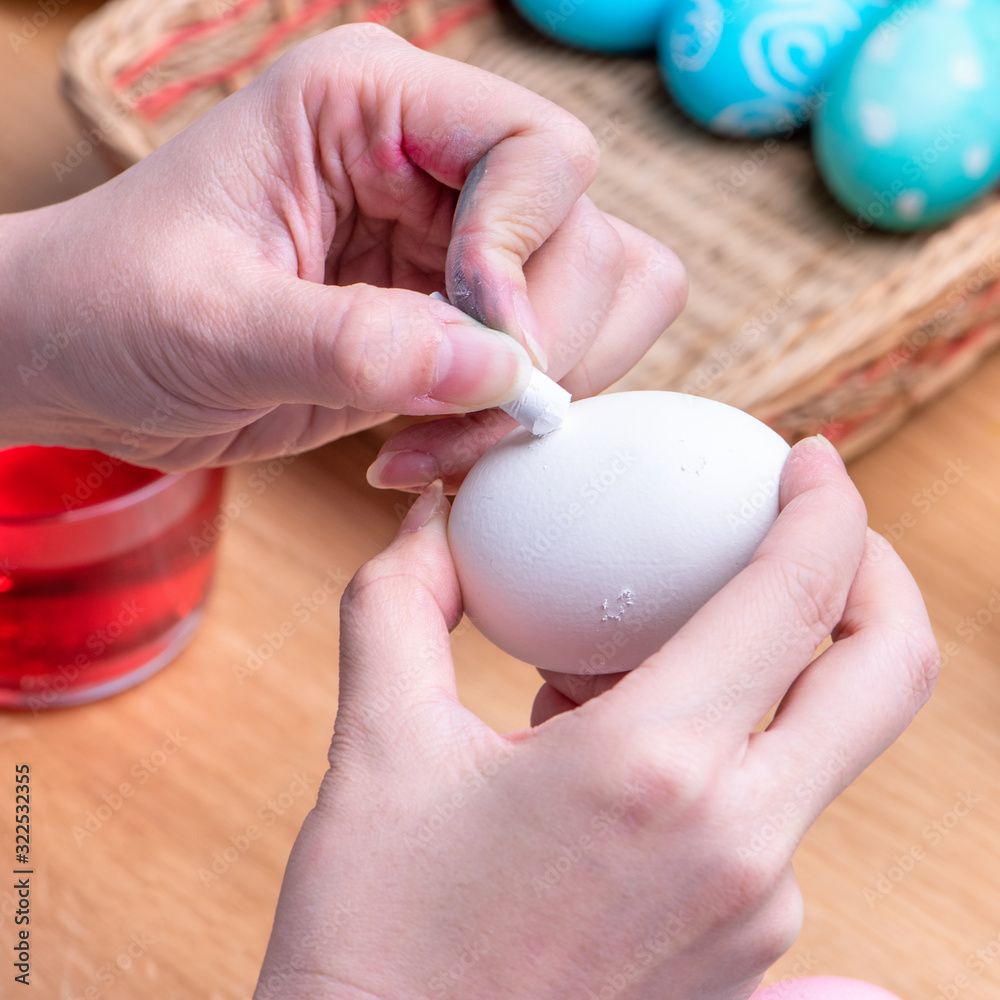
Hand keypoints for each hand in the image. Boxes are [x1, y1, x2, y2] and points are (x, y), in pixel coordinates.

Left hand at [1, 25, 683, 469]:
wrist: (81, 361)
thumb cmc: (111, 307)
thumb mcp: (213, 325)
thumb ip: (355, 344)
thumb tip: (499, 371)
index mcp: (370, 106)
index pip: (538, 149)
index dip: (525, 251)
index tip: (476, 341)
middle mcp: (428, 163)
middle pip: (584, 236)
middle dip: (542, 345)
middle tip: (460, 423)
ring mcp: (448, 243)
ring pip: (590, 300)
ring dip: (539, 391)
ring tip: (437, 445)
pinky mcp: (449, 318)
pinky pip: (543, 364)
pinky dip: (509, 420)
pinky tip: (427, 448)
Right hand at [253, 436, 937, 999]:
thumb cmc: (377, 938)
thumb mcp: (378, 746)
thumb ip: (404, 602)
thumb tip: (434, 519)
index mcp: (654, 772)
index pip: (796, 597)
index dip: (827, 507)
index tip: (811, 459)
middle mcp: (739, 849)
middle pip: (883, 676)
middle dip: (873, 576)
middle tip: (816, 527)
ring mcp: (760, 919)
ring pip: (818, 749)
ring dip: (767, 672)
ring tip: (630, 654)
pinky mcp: (752, 968)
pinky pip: (777, 823)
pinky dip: (732, 756)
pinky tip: (630, 750)